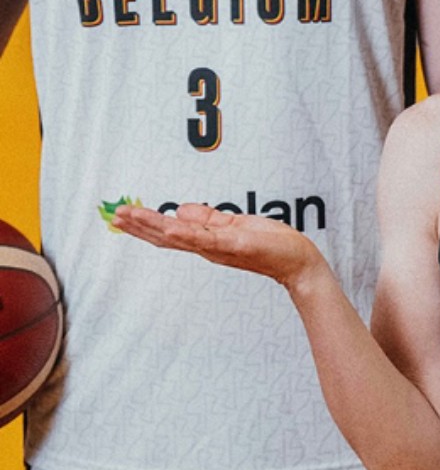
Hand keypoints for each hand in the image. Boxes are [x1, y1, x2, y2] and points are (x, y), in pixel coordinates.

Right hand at [112, 203, 322, 291]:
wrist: (297, 261)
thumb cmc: (270, 243)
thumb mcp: (233, 226)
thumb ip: (208, 218)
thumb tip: (180, 209)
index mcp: (206, 241)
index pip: (168, 233)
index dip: (144, 225)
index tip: (121, 215)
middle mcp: (207, 247)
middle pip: (165, 238)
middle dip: (138, 226)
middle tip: (113, 214)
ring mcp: (219, 248)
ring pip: (179, 237)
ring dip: (152, 226)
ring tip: (128, 216)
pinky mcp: (235, 245)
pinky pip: (206, 239)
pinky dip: (185, 232)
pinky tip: (168, 224)